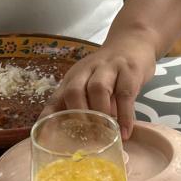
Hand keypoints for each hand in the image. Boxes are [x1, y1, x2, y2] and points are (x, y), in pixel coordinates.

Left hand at [43, 36, 157, 138]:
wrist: (133, 42)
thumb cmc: (109, 72)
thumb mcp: (90, 83)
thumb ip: (81, 104)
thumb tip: (70, 135)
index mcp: (75, 76)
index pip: (58, 97)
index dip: (51, 116)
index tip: (47, 137)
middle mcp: (88, 70)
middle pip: (75, 90)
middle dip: (78, 115)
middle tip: (86, 137)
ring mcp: (109, 68)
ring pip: (98, 88)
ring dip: (100, 114)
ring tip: (106, 134)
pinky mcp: (130, 70)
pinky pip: (125, 94)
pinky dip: (124, 116)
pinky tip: (125, 132)